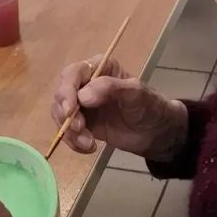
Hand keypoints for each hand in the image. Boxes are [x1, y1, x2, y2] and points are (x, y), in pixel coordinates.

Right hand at [51, 56, 187, 158]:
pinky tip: (89, 147)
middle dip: (66, 113)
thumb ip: (111, 89)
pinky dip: (73, 141)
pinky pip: (67, 130)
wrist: (156, 133)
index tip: (71, 109)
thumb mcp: (135, 93)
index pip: (74, 73)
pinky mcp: (82, 123)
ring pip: (60, 113)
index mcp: (99, 68)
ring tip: (89, 144)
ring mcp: (82, 104)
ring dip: (69, 131)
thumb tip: (83, 96)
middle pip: (62, 93)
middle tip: (80, 129)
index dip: (67, 90)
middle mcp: (86, 83)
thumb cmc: (149, 106)